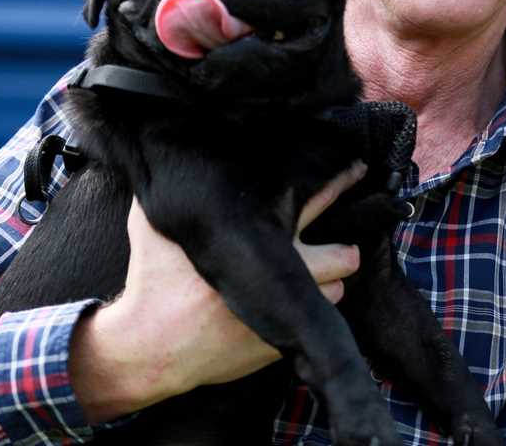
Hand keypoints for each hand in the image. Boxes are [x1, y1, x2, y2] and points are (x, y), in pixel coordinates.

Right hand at [69, 161, 367, 422]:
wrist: (149, 349)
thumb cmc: (151, 282)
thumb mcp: (151, 227)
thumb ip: (165, 190)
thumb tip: (164, 156)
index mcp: (254, 238)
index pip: (314, 201)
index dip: (340, 182)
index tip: (356, 170)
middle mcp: (277, 274)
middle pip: (343, 256)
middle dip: (344, 250)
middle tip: (341, 246)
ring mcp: (281, 312)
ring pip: (334, 293)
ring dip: (327, 284)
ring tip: (316, 277)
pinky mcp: (278, 345)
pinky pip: (312, 324)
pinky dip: (308, 313)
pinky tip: (293, 304)